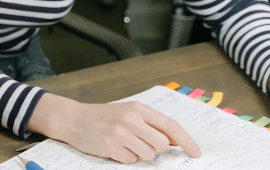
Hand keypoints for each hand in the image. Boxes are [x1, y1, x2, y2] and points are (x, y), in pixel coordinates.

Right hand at [30, 94, 201, 163]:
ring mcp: (120, 133)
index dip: (187, 141)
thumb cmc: (102, 117)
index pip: (170, 126)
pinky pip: (131, 161)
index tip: (196, 153)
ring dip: (139, 154)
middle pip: (161, 144)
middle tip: (142, 145)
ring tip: (125, 145)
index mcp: (138, 109)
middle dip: (156, 149)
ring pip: (148, 155)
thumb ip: (150, 124)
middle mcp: (131, 119)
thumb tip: (174, 140)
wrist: (73, 119)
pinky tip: (114, 149)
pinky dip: (125, 158)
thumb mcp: (127, 113)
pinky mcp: (110, 146)